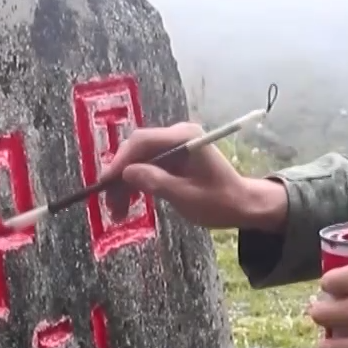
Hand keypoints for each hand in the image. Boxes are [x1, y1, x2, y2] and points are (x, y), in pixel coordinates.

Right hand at [102, 121, 287, 231]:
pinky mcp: (172, 158)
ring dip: (125, 184)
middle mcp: (177, 135)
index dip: (120, 161)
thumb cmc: (220, 202)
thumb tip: (127, 173)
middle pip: (138, 150)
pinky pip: (147, 166)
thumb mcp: (187, 197)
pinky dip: (136, 183)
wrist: (242, 205)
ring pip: (139, 160)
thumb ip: (157, 183)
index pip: (143, 141)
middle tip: (109, 205)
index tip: (104, 183)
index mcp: (185, 138)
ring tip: (117, 212)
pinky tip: (128, 203)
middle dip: (120, 176)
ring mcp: (174, 146)